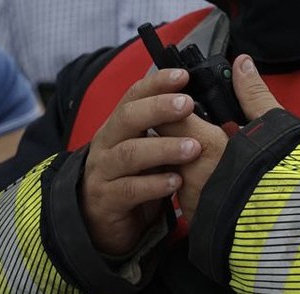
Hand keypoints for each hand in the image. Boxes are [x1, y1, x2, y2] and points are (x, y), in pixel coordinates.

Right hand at [79, 68, 202, 255]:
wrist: (102, 223)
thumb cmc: (132, 179)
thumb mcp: (148, 149)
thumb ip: (166, 128)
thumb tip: (198, 103)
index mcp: (120, 125)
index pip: (135, 95)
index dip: (157, 83)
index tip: (182, 76)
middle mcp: (107, 143)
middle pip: (128, 117)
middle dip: (159, 108)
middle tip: (188, 104)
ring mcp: (103, 171)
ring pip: (130, 153)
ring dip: (164, 148)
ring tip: (192, 148)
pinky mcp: (105, 200)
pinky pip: (129, 189)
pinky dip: (154, 184)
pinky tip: (176, 182)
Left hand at [157, 54, 280, 222]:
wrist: (294, 229)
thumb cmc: (285, 176)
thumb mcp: (273, 125)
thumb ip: (253, 93)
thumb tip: (241, 63)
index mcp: (204, 144)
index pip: (167, 115)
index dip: (173, 105)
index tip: (184, 99)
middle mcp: (189, 173)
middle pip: (167, 143)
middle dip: (178, 133)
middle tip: (199, 125)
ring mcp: (192, 200)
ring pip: (175, 170)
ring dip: (185, 159)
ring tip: (211, 152)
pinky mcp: (199, 221)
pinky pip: (187, 194)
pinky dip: (195, 182)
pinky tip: (216, 178)